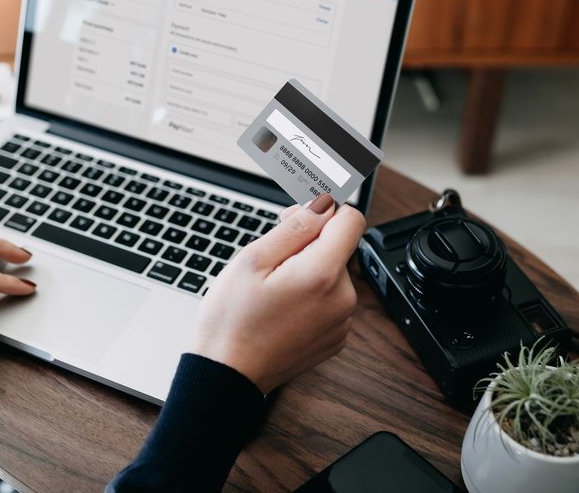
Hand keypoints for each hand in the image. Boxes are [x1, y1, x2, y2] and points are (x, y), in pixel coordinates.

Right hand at [191, 194, 363, 393]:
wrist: (227, 375)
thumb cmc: (232, 320)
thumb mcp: (253, 259)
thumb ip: (296, 226)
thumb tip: (324, 203)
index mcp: (323, 274)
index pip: (351, 219)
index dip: (324, 210)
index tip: (298, 217)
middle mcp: (343, 299)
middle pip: (338, 247)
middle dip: (307, 243)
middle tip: (268, 258)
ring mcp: (341, 322)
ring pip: (332, 274)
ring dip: (306, 271)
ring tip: (270, 289)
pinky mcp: (335, 338)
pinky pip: (329, 301)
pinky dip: (309, 297)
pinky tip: (280, 308)